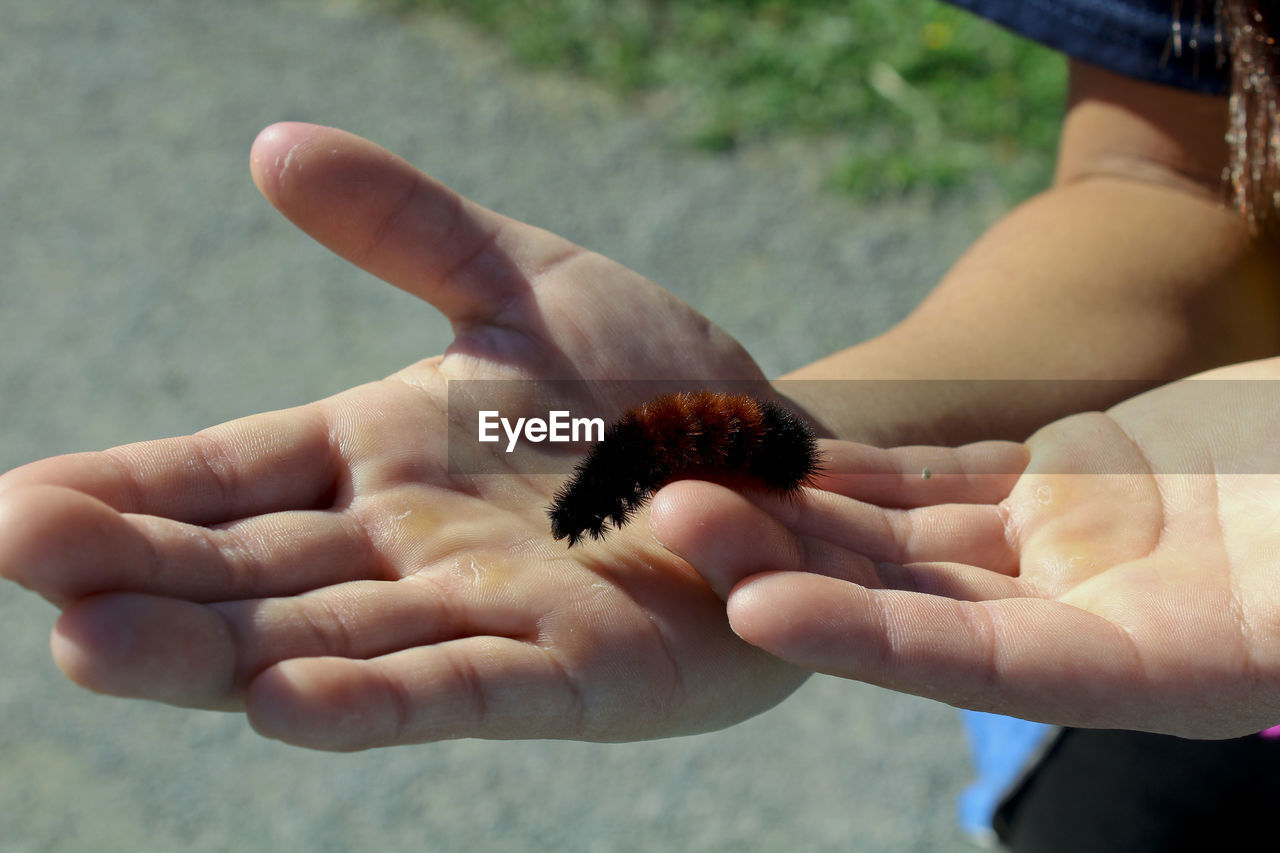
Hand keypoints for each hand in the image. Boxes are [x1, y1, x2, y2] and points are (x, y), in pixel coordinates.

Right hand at [0, 123, 806, 750]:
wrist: (774, 459)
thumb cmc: (649, 382)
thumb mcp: (524, 280)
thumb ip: (408, 226)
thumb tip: (272, 144)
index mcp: (376, 458)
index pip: (224, 477)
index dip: (126, 490)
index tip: (13, 505)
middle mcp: (405, 549)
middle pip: (249, 572)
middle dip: (137, 575)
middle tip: (22, 561)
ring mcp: (482, 618)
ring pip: (329, 642)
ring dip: (216, 653)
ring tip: (97, 644)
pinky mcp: (571, 673)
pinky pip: (461, 687)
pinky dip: (375, 696)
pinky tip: (284, 701)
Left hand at [652, 358, 1279, 737]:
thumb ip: (1263, 617)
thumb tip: (1210, 640)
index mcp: (1153, 668)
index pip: (976, 663)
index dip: (862, 638)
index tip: (751, 607)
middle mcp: (1083, 620)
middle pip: (908, 598)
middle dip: (788, 562)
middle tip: (672, 518)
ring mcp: (1065, 552)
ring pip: (906, 534)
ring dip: (801, 508)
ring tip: (696, 474)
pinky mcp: (1063, 487)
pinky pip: (945, 479)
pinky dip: (870, 465)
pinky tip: (789, 447)